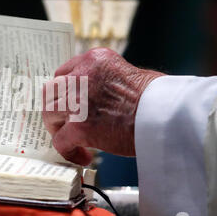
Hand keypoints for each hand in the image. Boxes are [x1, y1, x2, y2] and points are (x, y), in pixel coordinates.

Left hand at [42, 47, 164, 164]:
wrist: (167, 114)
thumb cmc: (156, 98)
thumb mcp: (126, 74)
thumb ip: (103, 81)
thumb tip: (94, 100)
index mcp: (93, 60)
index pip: (63, 73)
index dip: (63, 92)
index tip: (67, 104)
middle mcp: (81, 75)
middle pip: (51, 92)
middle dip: (56, 109)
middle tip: (64, 123)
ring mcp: (77, 100)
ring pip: (50, 114)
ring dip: (58, 128)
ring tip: (72, 140)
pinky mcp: (79, 126)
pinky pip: (60, 141)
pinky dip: (68, 151)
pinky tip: (83, 156)